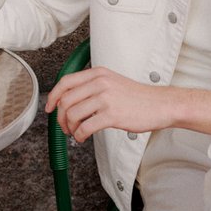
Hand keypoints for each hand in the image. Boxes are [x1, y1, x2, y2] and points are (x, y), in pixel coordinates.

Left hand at [45, 67, 174, 142]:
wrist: (161, 105)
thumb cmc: (139, 97)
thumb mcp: (113, 82)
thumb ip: (93, 86)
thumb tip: (71, 100)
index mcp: (98, 74)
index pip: (66, 82)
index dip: (53, 96)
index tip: (49, 108)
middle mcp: (100, 83)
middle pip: (65, 100)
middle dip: (60, 117)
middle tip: (65, 126)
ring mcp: (106, 98)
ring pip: (72, 114)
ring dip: (69, 128)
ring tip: (75, 133)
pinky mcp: (112, 115)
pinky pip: (85, 127)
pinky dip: (79, 135)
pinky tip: (83, 137)